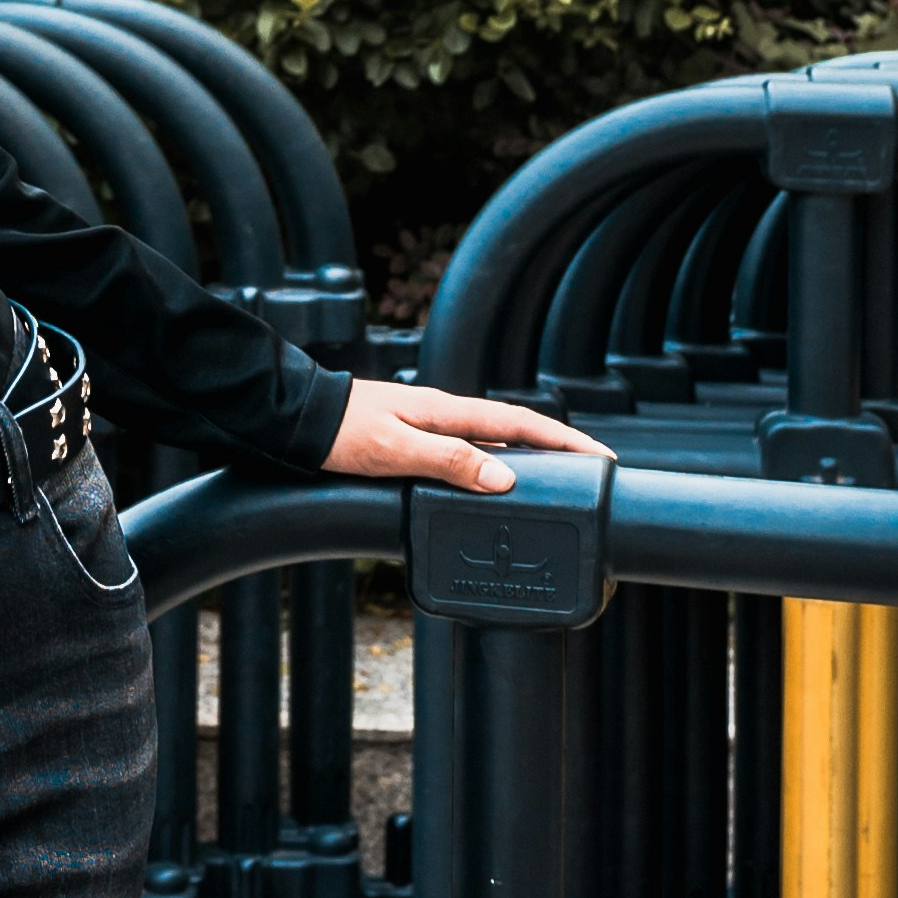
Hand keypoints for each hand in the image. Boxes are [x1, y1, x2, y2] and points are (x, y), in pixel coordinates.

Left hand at [320, 378, 610, 495]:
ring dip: (529, 458)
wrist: (296, 421)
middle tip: (594, 474)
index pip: (520, 424)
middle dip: (559, 448)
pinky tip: (498, 485)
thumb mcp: (394, 450)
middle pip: (516, 430)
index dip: (564, 440)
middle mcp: (446, 416)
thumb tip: (503, 478)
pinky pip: (470, 452)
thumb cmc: (339, 433)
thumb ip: (448, 461)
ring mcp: (432, 426)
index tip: (601, 457)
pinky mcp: (417, 440)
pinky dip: (496, 465)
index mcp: (447, 412)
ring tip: (559, 483)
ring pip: (494, 442)